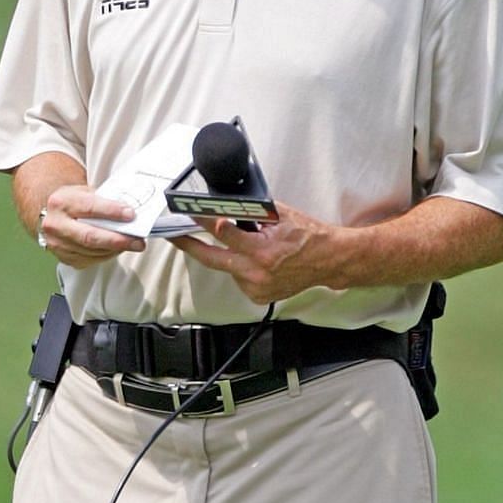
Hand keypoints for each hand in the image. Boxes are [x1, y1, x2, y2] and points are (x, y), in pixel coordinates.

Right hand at [37, 186, 146, 267]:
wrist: (49, 215)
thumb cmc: (70, 202)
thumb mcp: (83, 192)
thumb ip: (103, 200)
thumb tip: (127, 212)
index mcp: (61, 203)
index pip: (89, 208)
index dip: (112, 212)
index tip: (130, 214)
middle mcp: (55, 225)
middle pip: (89, 236)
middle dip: (117, 240)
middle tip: (137, 241)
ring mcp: (58, 244)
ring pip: (92, 251)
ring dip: (116, 249)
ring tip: (132, 244)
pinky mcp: (64, 258)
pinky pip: (90, 260)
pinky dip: (107, 255)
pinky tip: (116, 248)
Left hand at [170, 202, 337, 302]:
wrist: (328, 261)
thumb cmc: (307, 236)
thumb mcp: (281, 216)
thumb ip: (253, 213)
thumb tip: (227, 206)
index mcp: (262, 251)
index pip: (224, 234)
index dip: (205, 222)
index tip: (190, 214)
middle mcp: (256, 272)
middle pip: (211, 259)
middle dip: (189, 246)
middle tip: (173, 236)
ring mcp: (256, 287)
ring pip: (227, 268)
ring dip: (228, 255)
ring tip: (248, 246)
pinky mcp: (258, 296)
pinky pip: (238, 278)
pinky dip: (241, 267)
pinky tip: (258, 261)